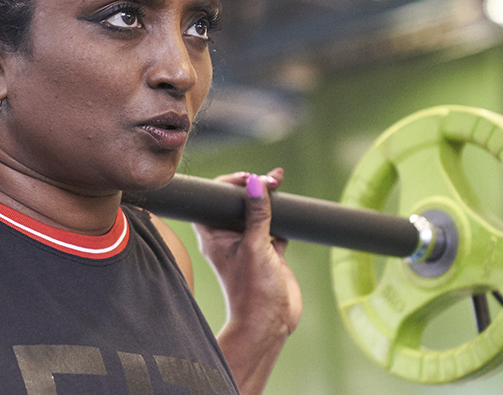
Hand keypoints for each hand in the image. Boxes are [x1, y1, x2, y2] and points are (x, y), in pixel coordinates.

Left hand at [194, 168, 301, 337]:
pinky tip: (290, 207)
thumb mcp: (256, 246)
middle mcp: (229, 238)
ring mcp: (250, 245)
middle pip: (236, 203)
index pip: (213, 199)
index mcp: (214, 235)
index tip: (248, 178)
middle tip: (271, 179)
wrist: (270, 323)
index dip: (227, 184)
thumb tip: (255, 182)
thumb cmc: (253, 290)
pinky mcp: (269, 252)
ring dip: (268, 197)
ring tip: (280, 181)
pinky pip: (274, 227)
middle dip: (252, 186)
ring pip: (257, 213)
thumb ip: (256, 214)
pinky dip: (282, 216)